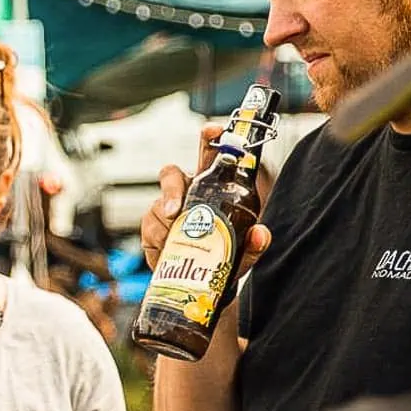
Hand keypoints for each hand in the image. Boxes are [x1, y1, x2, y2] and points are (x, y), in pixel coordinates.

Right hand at [141, 123, 271, 271]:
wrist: (198, 281)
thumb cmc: (221, 255)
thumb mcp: (244, 250)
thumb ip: (255, 242)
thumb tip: (259, 233)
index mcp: (211, 186)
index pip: (209, 156)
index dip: (209, 139)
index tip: (212, 129)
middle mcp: (185, 192)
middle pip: (170, 174)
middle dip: (171, 186)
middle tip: (177, 209)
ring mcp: (164, 210)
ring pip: (159, 206)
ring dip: (167, 223)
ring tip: (177, 238)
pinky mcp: (151, 228)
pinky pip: (150, 227)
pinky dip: (159, 238)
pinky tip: (167, 247)